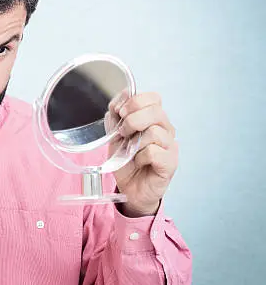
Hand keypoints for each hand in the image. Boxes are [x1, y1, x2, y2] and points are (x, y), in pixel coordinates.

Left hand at [106, 91, 178, 216]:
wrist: (130, 187)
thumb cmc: (126, 159)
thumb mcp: (115, 133)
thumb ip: (115, 116)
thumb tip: (117, 104)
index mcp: (154, 118)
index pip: (153, 97)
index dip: (134, 101)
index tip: (120, 113)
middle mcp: (166, 129)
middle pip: (155, 111)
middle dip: (132, 120)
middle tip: (123, 133)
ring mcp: (170, 146)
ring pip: (155, 132)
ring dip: (135, 142)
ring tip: (130, 151)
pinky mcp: (170, 163)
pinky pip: (154, 152)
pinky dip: (140, 157)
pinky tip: (138, 162)